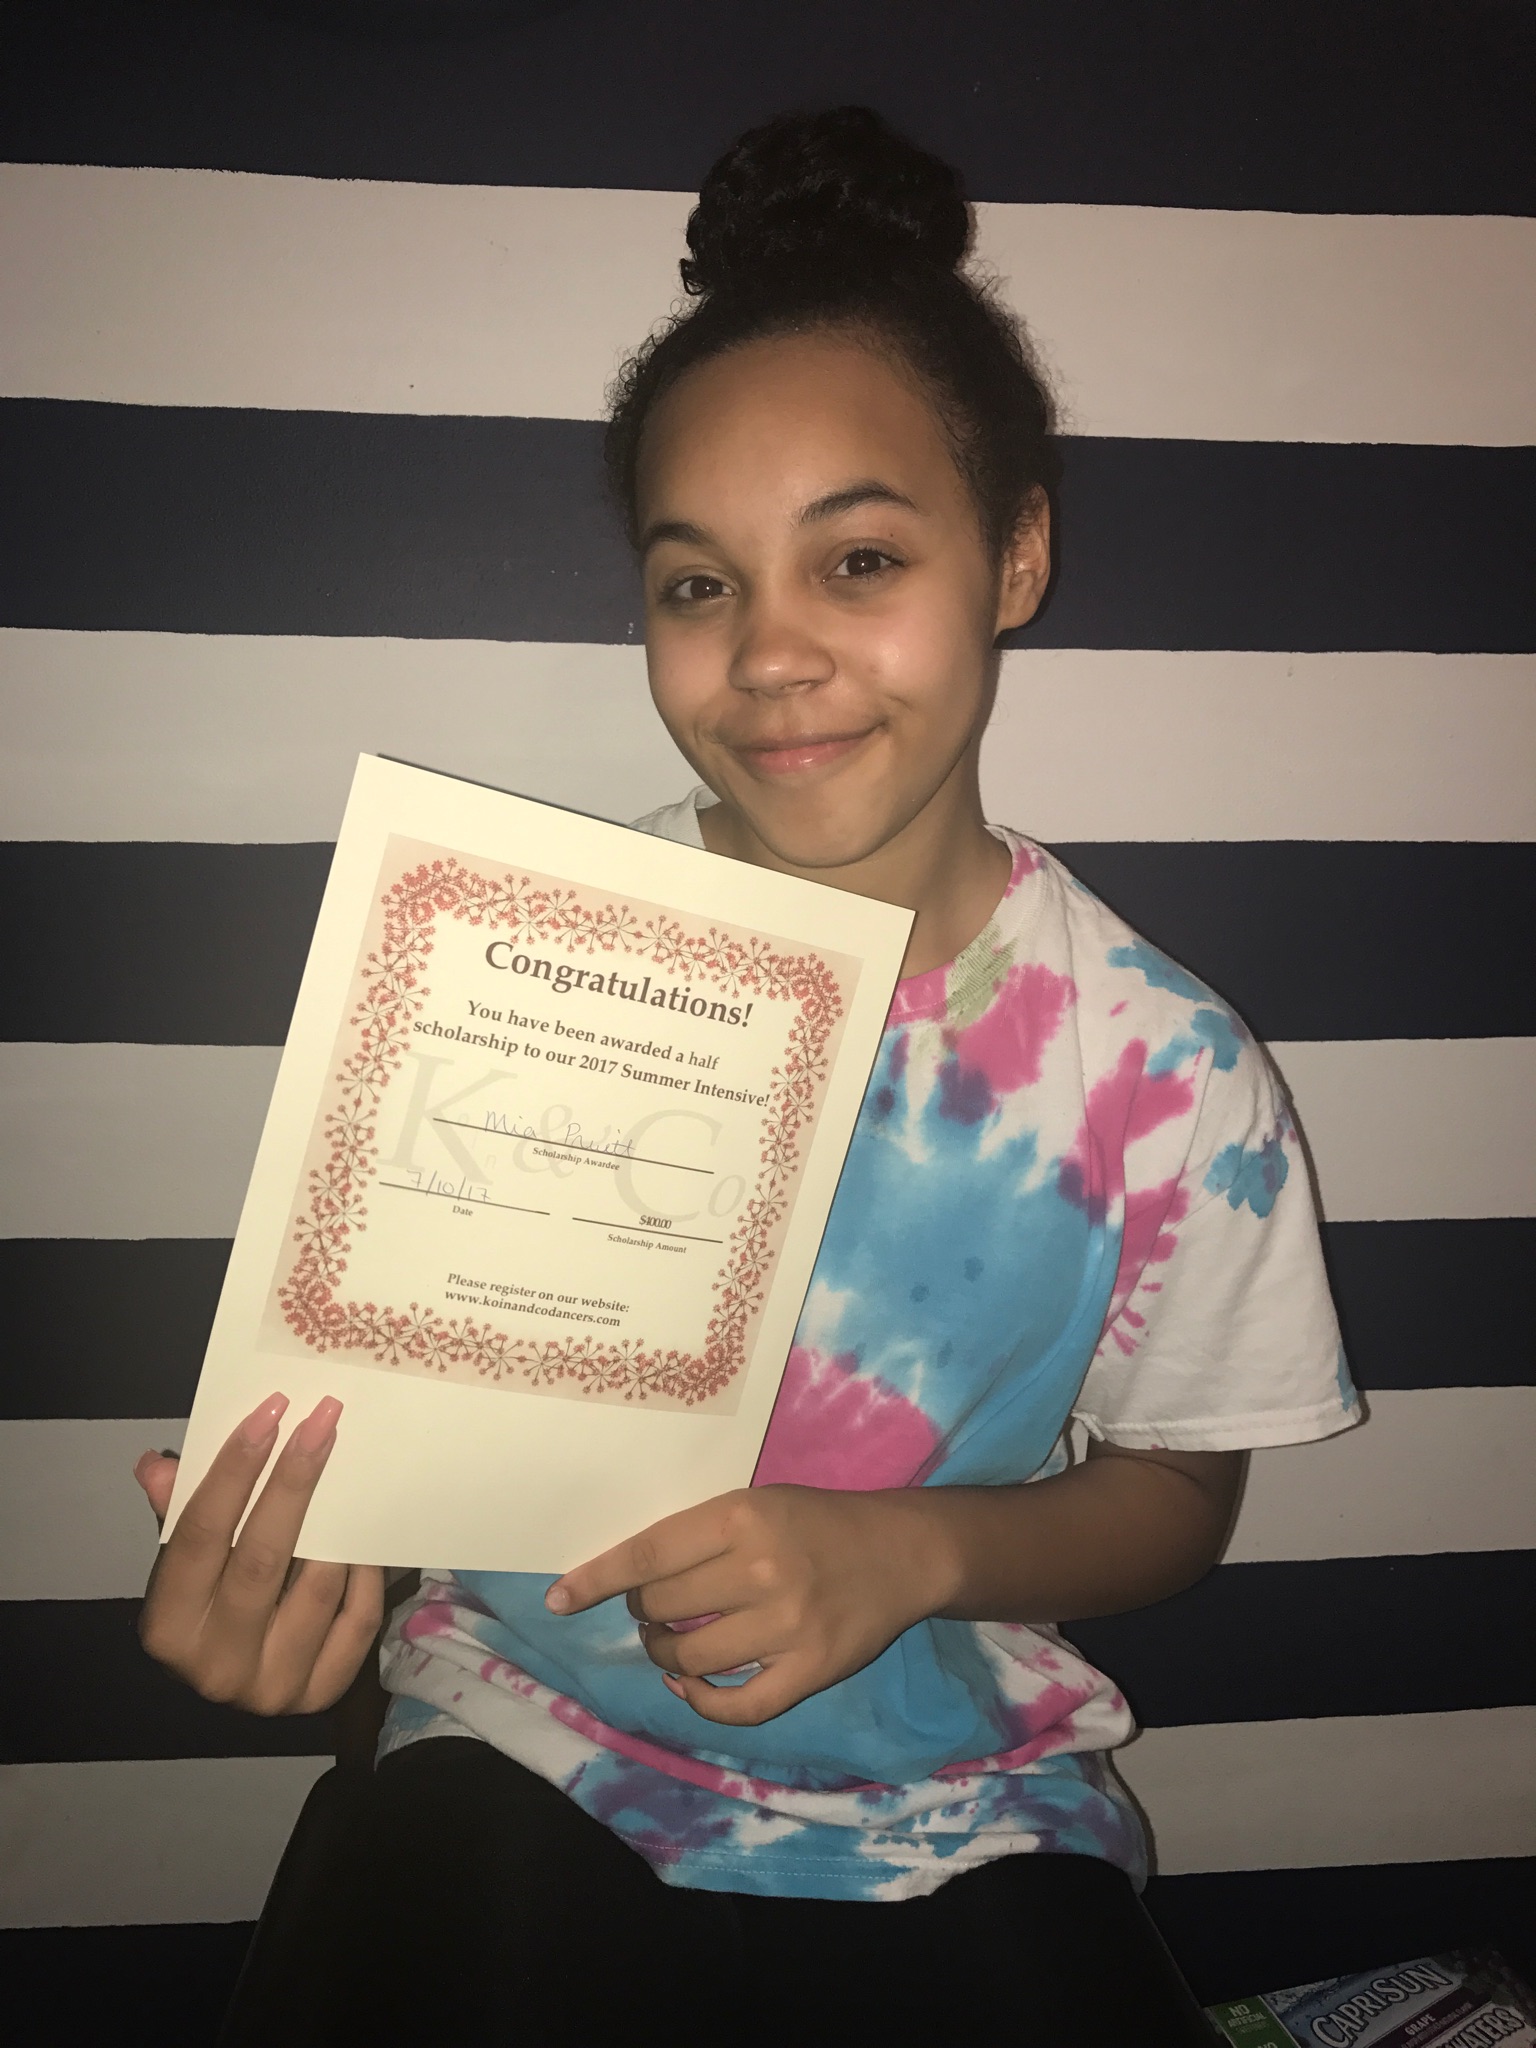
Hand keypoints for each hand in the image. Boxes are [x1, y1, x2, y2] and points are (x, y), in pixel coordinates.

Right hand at [134, 1392, 383, 1716]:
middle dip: (294, 1481)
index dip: (234, 1471)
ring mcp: (273, 1686)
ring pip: (318, 1588)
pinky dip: (364, 1572)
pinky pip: (358, 1617)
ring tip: (350, 1472)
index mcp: (169, 1627)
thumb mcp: (184, 1563)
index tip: (271, 1412)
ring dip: (336, 1527)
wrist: (237, 1677)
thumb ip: (179, 1512)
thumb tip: (159, 1464)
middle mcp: (216, 1664)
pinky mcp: (322, 1692)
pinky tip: (361, 1538)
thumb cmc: (208, 1603)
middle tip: (324, 1420)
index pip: (202, 1535)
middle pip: (263, 1559)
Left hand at [546, 1485, 951, 1727]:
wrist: (901, 1552)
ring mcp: (787, 1626)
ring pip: (690, 1658)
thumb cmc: (817, 1521)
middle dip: (645, 1615)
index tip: (558, 1599)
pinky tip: (694, 1686)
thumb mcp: (758, 1503)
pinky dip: (703, 1702)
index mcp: (743, 1518)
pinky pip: (737, 1706)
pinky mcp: (811, 1671)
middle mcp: (761, 1570)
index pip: (648, 1554)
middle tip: (655, 1612)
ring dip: (666, 1657)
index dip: (596, 1579)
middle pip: (663, 1608)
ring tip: (672, 1646)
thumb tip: (629, 1581)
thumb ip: (700, 1536)